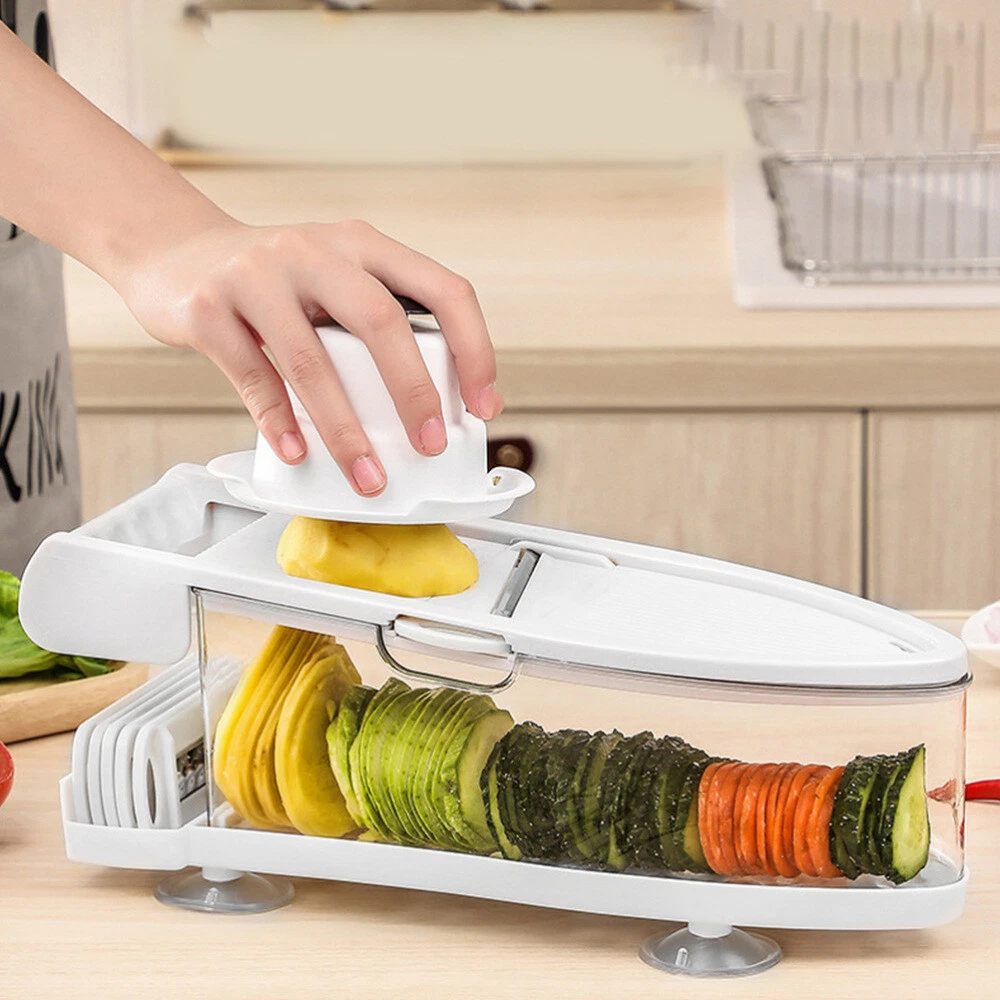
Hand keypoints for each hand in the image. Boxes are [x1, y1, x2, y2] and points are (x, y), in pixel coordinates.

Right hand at [118, 218, 503, 496]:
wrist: (174, 253)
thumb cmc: (274, 284)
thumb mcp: (334, 280)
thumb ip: (376, 324)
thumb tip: (431, 409)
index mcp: (362, 244)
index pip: (443, 289)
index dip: (475, 350)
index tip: (484, 406)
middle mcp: (314, 249)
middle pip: (382, 321)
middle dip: (414, 391)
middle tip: (430, 444)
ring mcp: (257, 274)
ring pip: (312, 359)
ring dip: (345, 428)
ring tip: (367, 473)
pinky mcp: (209, 307)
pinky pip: (253, 374)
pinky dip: (279, 422)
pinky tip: (298, 453)